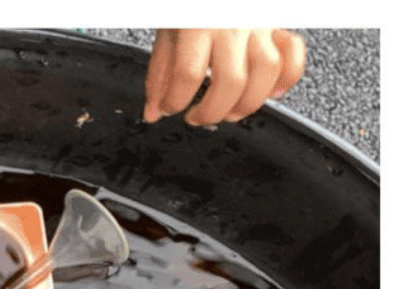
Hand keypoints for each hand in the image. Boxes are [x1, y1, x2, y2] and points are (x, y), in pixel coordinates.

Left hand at [143, 29, 304, 125]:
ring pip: (266, 72)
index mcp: (197, 25)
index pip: (187, 75)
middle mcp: (231, 25)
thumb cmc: (191, 5)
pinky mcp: (278, 27)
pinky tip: (269, 93)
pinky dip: (286, 80)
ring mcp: (258, 26)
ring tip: (229, 112)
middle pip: (231, 81)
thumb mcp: (168, 33)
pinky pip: (293, 56)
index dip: (175, 102)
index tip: (169, 109)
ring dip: (248, 104)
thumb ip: (160, 74)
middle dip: (212, 112)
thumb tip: (154, 112)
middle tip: (199, 118)